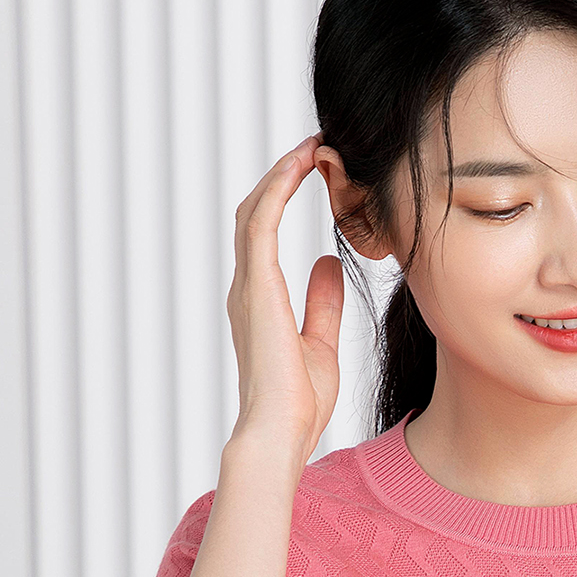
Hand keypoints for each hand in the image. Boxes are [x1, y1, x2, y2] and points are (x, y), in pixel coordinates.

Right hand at [226, 135, 343, 470]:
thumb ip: (322, 302)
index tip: (313, 168)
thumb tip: (330, 263)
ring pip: (255, 209)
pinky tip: (301, 164)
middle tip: (314, 146)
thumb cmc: (298, 402)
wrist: (279, 431)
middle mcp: (246, 287)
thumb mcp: (320, 343)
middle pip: (255, 212)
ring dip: (281, 173)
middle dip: (281, 175)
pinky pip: (262, 222)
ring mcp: (247, 286)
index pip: (265, 233)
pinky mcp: (257, 286)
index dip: (283, 195)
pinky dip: (279, 188)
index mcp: (259, 300)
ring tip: (311, 144)